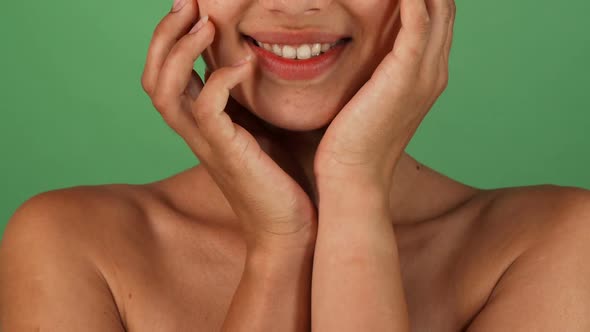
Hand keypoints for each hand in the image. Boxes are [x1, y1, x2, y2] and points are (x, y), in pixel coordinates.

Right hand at [140, 0, 316, 253]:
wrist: (288, 229)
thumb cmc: (282, 179)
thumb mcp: (263, 128)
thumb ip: (251, 99)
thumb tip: (261, 61)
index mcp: (201, 123)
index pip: (166, 74)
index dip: (171, 39)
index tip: (192, 8)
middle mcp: (194, 131)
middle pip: (152, 76)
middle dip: (164, 35)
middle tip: (186, 4)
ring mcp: (206, 143)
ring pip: (166, 88)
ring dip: (181, 49)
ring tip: (205, 22)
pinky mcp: (226, 152)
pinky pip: (206, 108)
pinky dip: (219, 79)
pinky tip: (244, 64)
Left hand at [315, 0, 454, 193]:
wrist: (351, 180)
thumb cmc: (349, 144)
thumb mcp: (365, 100)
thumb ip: (371, 73)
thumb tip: (355, 55)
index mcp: (423, 77)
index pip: (433, 20)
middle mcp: (432, 71)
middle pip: (443, 7)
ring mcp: (423, 74)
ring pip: (435, 7)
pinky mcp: (404, 75)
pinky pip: (416, 20)